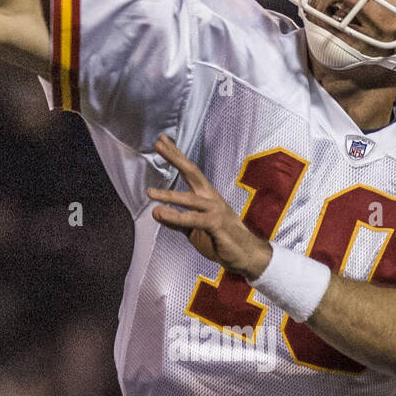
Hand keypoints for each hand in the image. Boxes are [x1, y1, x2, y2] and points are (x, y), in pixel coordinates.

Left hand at [146, 135, 272, 279]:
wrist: (246, 255)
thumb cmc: (221, 239)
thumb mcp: (193, 229)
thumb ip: (176, 220)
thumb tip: (155, 211)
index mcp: (206, 196)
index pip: (189, 171)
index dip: (176, 155)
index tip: (162, 141)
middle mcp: (210, 198)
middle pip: (192, 172)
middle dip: (175, 157)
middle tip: (159, 144)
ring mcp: (215, 210)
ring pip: (190, 199)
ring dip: (169, 195)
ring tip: (150, 192)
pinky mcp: (217, 225)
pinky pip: (194, 220)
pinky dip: (177, 216)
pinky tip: (161, 213)